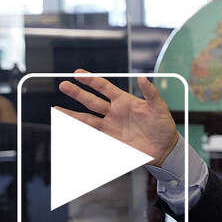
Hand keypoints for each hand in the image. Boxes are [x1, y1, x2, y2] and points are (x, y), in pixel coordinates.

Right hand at [56, 69, 178, 166]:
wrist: (164, 147)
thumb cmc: (163, 125)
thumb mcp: (159, 107)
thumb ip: (151, 93)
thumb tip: (143, 77)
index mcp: (124, 100)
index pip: (104, 87)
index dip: (91, 80)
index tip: (77, 74)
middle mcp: (114, 112)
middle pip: (91, 101)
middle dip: (77, 93)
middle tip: (63, 85)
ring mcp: (110, 126)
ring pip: (87, 119)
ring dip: (72, 115)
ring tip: (56, 109)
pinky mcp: (111, 140)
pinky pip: (92, 135)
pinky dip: (80, 133)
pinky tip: (69, 130)